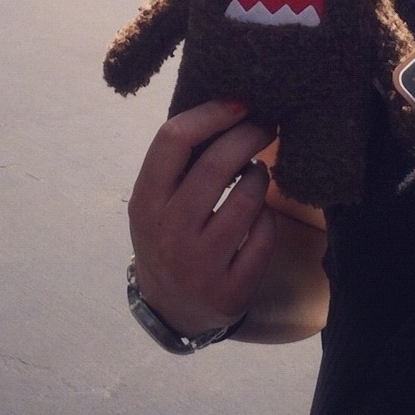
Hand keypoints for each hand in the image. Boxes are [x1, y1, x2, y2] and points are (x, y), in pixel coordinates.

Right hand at [127, 99, 278, 338]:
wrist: (171, 310)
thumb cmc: (167, 236)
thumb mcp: (156, 202)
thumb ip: (178, 163)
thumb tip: (227, 107)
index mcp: (145, 203)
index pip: (173, 140)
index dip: (211, 114)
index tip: (240, 103)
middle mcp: (169, 233)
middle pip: (217, 164)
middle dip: (249, 135)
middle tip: (267, 126)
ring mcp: (200, 265)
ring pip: (248, 199)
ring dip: (260, 176)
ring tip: (257, 172)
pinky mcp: (230, 290)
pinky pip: (265, 235)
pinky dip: (268, 216)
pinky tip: (261, 213)